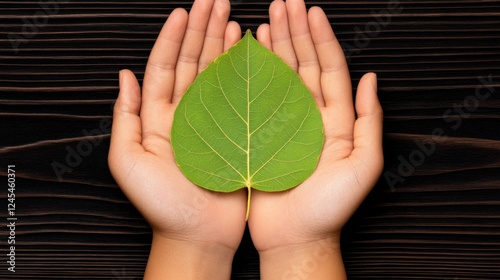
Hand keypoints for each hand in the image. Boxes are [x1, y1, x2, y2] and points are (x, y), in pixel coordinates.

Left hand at [108, 1, 245, 278]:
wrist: (197, 235)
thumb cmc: (162, 205)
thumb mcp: (129, 162)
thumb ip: (125, 118)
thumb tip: (123, 76)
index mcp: (158, 118)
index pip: (164, 66)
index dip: (173, 37)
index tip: (184, 11)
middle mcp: (185, 114)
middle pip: (192, 63)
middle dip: (202, 30)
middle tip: (214, 2)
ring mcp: (211, 122)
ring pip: (215, 74)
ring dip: (221, 44)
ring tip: (231, 16)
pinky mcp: (234, 133)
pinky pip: (237, 97)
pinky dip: (241, 72)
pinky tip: (246, 51)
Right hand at [249, 0, 382, 278]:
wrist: (296, 237)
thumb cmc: (330, 208)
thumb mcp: (364, 166)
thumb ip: (369, 120)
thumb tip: (371, 77)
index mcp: (335, 119)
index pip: (328, 68)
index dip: (320, 38)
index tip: (311, 11)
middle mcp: (309, 116)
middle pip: (302, 65)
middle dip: (294, 32)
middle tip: (284, 4)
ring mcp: (283, 124)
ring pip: (280, 76)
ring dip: (275, 46)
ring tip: (267, 18)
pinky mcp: (260, 135)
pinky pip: (257, 99)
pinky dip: (254, 75)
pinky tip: (250, 54)